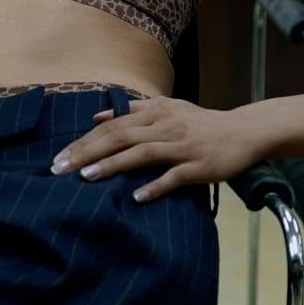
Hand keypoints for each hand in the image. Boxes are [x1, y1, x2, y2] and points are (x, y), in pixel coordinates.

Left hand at [49, 96, 262, 201]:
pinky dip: (155, 186)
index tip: (60, 156)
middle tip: (60, 168)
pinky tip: (136, 197)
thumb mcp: (167, 107)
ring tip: (86, 176)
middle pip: (120, 138)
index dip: (85, 140)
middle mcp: (165, 127)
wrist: (243, 133)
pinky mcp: (199, 167)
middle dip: (87, 152)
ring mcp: (182, 147)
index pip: (112, 126)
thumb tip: (98, 116)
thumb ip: (133, 111)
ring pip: (142, 154)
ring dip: (113, 165)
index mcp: (155, 113)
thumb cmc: (201, 122)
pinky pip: (174, 177)